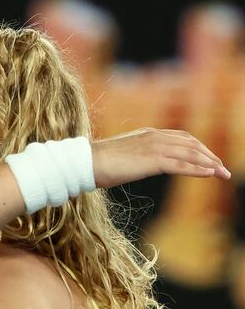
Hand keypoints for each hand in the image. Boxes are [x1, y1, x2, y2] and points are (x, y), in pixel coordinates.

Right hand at [92, 128, 229, 187]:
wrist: (85, 162)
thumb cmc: (97, 163)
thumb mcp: (121, 157)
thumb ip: (135, 157)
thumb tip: (136, 166)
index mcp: (147, 134)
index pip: (182, 138)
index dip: (199, 148)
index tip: (210, 159)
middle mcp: (154, 136)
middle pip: (191, 144)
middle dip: (209, 156)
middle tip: (223, 168)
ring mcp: (154, 147)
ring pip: (190, 154)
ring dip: (209, 163)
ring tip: (222, 173)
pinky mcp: (152, 160)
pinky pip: (181, 164)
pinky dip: (198, 169)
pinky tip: (210, 174)